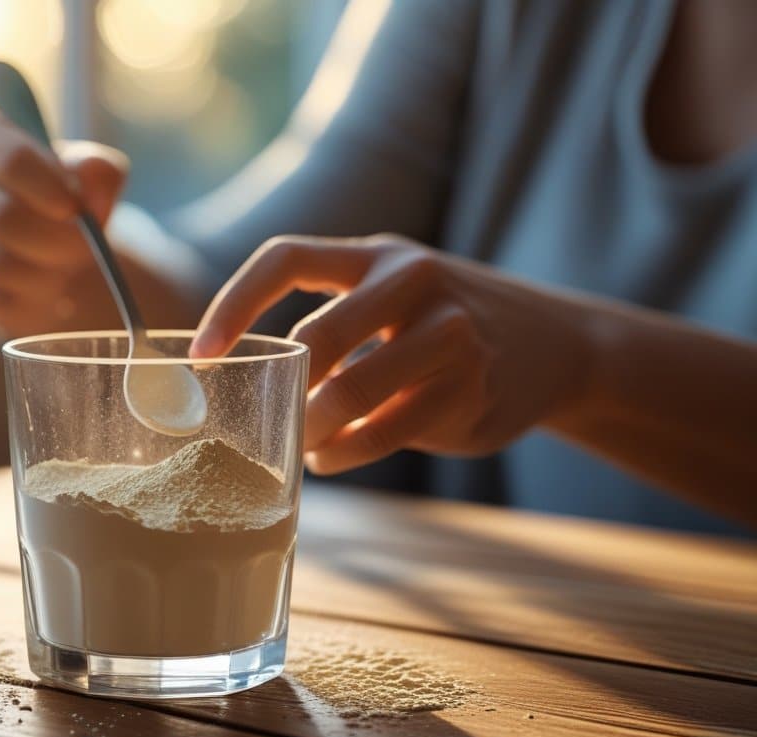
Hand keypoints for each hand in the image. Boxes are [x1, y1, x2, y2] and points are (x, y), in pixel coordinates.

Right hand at [0, 109, 128, 336]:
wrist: (57, 261)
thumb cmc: (70, 207)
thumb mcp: (95, 181)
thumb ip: (98, 171)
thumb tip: (86, 174)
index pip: (8, 156)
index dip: (46, 185)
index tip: (73, 208)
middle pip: (0, 216)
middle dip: (53, 239)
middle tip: (84, 248)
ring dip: (45, 273)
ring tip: (66, 270)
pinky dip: (26, 300)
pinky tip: (40, 289)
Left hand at [190, 234, 594, 474]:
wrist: (558, 344)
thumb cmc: (445, 323)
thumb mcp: (394, 296)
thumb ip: (335, 321)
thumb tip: (245, 378)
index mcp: (377, 255)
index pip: (286, 259)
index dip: (234, 303)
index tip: (200, 353)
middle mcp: (414, 281)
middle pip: (319, 337)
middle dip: (283, 390)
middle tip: (261, 422)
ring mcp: (449, 333)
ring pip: (351, 393)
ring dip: (311, 430)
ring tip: (302, 445)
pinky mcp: (470, 389)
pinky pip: (384, 434)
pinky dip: (345, 454)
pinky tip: (332, 458)